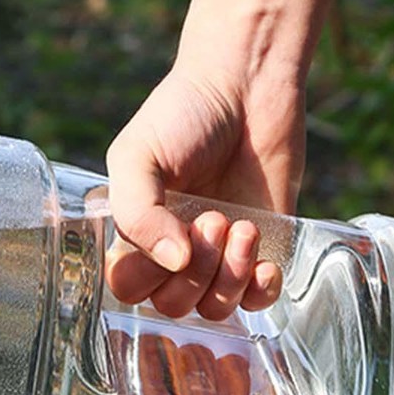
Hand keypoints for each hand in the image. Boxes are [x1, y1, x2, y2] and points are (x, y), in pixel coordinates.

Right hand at [105, 62, 304, 318]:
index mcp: (137, 232)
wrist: (248, 86)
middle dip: (197, 270)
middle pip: (173, 304)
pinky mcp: (264, 252)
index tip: (176, 228)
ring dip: (229, 275)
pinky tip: (265, 260)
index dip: (149, 273)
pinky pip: (257, 302)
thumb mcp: (138, 155)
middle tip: (214, 217)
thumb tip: (174, 262)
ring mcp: (219, 257)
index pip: (128, 287)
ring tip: (243, 226)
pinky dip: (261, 290)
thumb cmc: (184, 115)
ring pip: (215, 308)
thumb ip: (136, 213)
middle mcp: (175, 251)